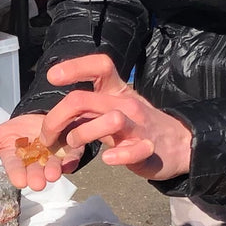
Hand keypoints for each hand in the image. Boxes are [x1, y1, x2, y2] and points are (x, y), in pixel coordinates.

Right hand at [0, 113, 80, 191]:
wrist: (42, 119)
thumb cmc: (17, 131)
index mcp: (17, 160)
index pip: (15, 168)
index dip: (17, 174)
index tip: (20, 182)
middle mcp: (35, 163)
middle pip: (35, 171)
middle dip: (36, 177)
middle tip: (38, 183)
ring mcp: (53, 159)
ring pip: (54, 167)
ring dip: (53, 171)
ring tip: (52, 174)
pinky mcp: (71, 152)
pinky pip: (73, 157)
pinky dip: (72, 159)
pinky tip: (69, 161)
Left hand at [38, 53, 192, 180]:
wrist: (179, 144)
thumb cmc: (137, 125)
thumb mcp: (112, 109)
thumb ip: (86, 109)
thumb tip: (54, 115)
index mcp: (117, 90)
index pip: (99, 66)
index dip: (75, 67)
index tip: (52, 76)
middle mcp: (126, 104)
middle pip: (83, 99)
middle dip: (57, 117)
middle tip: (47, 137)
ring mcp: (138, 126)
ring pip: (110, 119)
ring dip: (82, 133)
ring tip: (74, 145)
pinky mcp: (147, 150)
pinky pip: (134, 150)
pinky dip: (119, 156)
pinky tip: (107, 159)